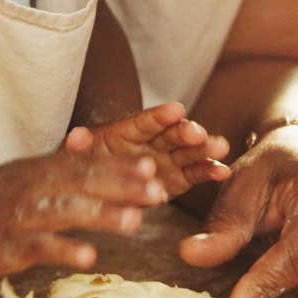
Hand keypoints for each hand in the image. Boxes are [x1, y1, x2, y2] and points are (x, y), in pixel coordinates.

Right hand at [0, 149, 164, 274]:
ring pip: (65, 212)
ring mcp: (22, 215)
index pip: (89, 164)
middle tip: (158, 192)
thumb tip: (118, 159)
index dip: (121, 166)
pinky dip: (65, 250)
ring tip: (134, 223)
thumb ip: (72, 166)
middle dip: (122, 187)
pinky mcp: (9, 245)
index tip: (153, 169)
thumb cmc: (3, 196)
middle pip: (83, 183)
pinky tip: (91, 256)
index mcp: (45, 169)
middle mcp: (36, 187)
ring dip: (101, 215)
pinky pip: (40, 247)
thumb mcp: (36, 173)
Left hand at [62, 101, 230, 197]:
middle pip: (170, 134)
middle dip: (186, 132)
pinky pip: (195, 173)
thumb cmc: (86, 166)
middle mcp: (151, 141)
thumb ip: (80, 148)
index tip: (176, 109)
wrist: (94, 188)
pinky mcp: (177, 179)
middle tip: (198, 133)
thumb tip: (75, 136)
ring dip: (204, 148)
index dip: (159, 116)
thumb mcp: (78, 158)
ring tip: (221, 147)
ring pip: (188, 151)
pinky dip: (209, 172)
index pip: (144, 122)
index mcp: (127, 132)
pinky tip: (223, 172)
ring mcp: (167, 159)